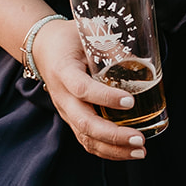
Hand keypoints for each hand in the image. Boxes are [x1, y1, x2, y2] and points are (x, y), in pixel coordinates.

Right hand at [31, 19, 149, 160]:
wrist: (44, 48)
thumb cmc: (70, 38)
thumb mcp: (88, 32)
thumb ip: (112, 45)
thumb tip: (142, 60)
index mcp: (64, 71)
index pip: (82, 89)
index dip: (105, 98)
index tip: (130, 100)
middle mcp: (62, 96)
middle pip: (84, 123)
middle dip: (113, 135)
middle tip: (140, 139)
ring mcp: (66, 111)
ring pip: (85, 138)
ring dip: (113, 149)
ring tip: (140, 151)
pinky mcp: (72, 119)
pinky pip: (87, 140)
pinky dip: (107, 151)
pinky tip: (127, 153)